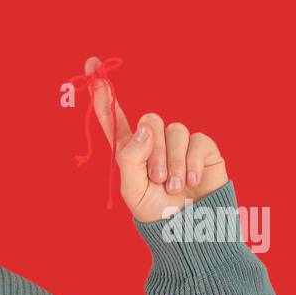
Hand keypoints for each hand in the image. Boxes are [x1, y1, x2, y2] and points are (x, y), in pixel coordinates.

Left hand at [85, 55, 228, 222]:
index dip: (104, 94)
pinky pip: (197, 141)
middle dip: (152, 151)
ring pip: (174, 131)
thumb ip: (130, 158)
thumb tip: (144, 129)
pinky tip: (192, 181)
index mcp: (130, 151)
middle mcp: (154, 141)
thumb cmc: (156, 212)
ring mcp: (178, 143)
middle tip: (156, 179)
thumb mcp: (132, 190)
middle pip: (150, 120)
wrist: (189, 228)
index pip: (114, 118)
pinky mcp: (203, 147)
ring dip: (172, 164)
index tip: (92, 66)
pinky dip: (192, 163)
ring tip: (173, 188)